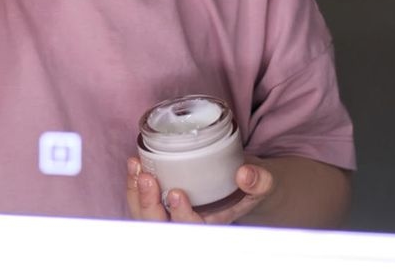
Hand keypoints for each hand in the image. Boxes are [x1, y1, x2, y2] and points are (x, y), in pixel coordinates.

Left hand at [125, 156, 276, 223]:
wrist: (238, 183)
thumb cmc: (246, 186)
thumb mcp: (261, 184)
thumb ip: (258, 181)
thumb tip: (244, 174)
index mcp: (212, 224)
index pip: (192, 229)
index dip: (182, 215)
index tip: (176, 193)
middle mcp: (187, 224)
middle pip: (161, 227)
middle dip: (149, 204)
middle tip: (147, 179)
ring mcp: (169, 216)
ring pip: (144, 216)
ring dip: (136, 194)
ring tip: (137, 167)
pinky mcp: (157, 204)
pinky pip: (138, 202)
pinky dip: (133, 185)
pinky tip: (134, 165)